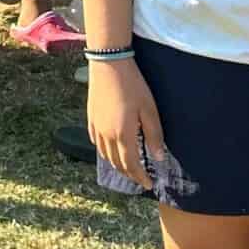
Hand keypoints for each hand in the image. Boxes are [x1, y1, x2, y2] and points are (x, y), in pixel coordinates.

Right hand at [88, 58, 165, 193]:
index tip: (149, 184)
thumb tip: (158, 158)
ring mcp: (96, 128)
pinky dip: (105, 152)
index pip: (132, 165)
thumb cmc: (133, 86)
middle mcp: (107, 136)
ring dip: (117, 165)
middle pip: (117, 164)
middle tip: (140, 178)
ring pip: (105, 155)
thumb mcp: (149, 110)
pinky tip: (110, 149)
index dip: (140, 177)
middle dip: (129, 174)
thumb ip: (154, 136)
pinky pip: (96, 143)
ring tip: (128, 166)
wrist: (109, 65)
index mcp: (123, 135)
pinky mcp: (91, 119)